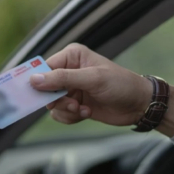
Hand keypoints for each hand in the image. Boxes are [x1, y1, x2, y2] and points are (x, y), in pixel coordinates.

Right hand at [30, 43, 151, 126]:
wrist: (139, 105)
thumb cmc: (120, 85)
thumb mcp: (92, 79)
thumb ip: (62, 79)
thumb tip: (34, 79)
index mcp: (71, 57)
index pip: (44, 68)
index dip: (39, 82)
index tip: (37, 95)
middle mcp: (68, 71)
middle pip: (45, 89)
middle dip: (57, 100)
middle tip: (72, 104)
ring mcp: (70, 89)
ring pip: (51, 104)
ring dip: (66, 110)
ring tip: (83, 109)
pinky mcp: (73, 104)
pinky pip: (59, 114)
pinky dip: (70, 117)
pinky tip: (87, 112)